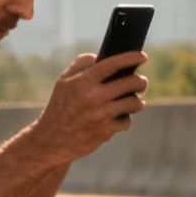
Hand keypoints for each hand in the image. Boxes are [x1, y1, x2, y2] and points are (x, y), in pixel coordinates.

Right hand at [30, 51, 148, 163]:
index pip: (114, 64)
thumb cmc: (59, 106)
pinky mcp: (105, 132)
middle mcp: (94, 97)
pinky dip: (125, 119)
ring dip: (137, 101)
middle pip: (132, 83)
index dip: (132, 58)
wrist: (51, 139)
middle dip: (141, 81)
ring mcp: (101, 115)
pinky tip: (118, 117)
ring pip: (134, 103)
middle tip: (141, 82)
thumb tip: (100, 57)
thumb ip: (81, 64)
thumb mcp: (63, 82)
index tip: (143, 57)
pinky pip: (126, 121)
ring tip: (134, 100)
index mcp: (83, 81)